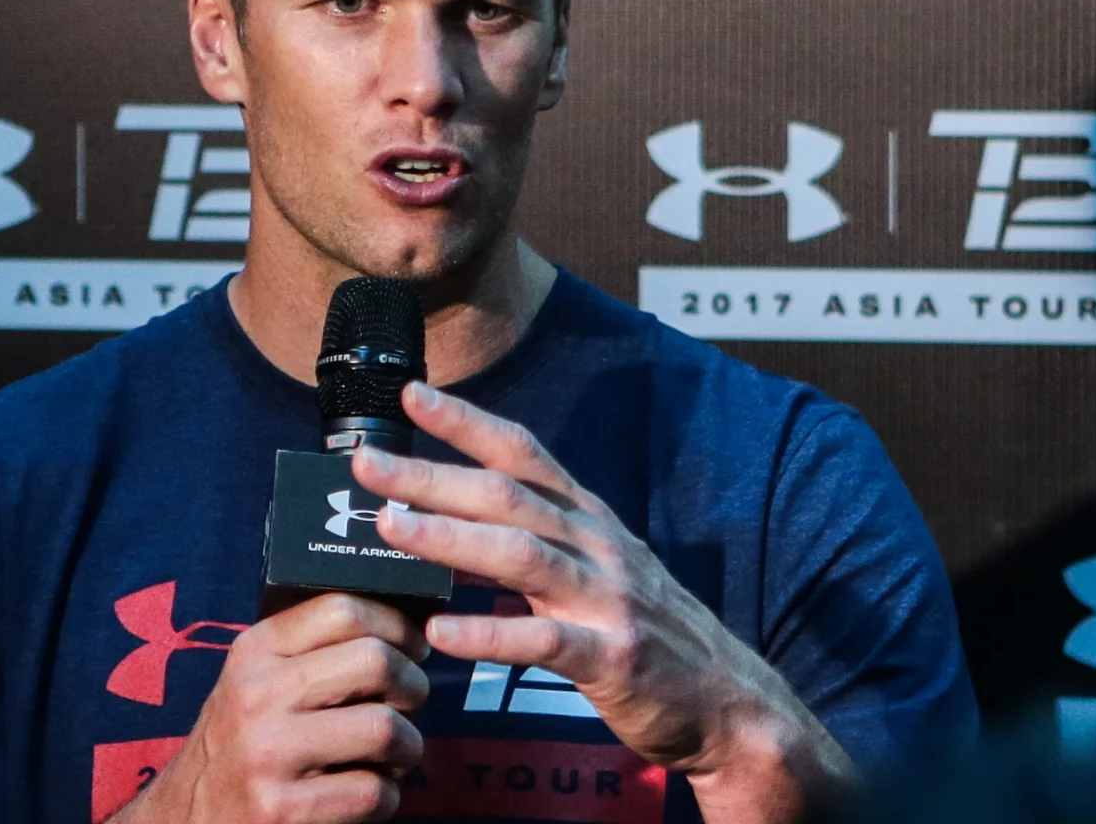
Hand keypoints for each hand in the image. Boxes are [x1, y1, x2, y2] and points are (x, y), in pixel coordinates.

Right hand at [116, 593, 430, 823]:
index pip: (342, 609)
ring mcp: (269, 754)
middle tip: (409, 703)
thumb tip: (394, 631)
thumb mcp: (252, 683)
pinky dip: (387, 796)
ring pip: (385, 728)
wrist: (185, 820)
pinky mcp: (284, 810)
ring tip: (392, 755)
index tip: (413, 647)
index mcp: (254, 652)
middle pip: (375, 661)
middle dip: (412, 685)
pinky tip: (367, 794)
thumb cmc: (238, 747)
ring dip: (407, 747)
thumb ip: (307, 652)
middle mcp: (258, 695)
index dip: (396, 625)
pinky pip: (374, 792)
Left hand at [349, 383, 857, 822]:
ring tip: (390, 529)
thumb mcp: (597, 564)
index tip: (408, 393)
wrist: (730, 702)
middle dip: (430, 475)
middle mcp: (596, 545)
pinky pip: (543, 640)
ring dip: (448, 537)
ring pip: (519, 554)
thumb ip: (537, 535)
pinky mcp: (613, 657)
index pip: (520, 451)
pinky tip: (440, 633)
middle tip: (366, 465)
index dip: (464, 420)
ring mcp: (606, 599)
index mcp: (587, 517)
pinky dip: (489, 635)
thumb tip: (454, 507)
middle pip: (504, 495)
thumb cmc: (646, 630)